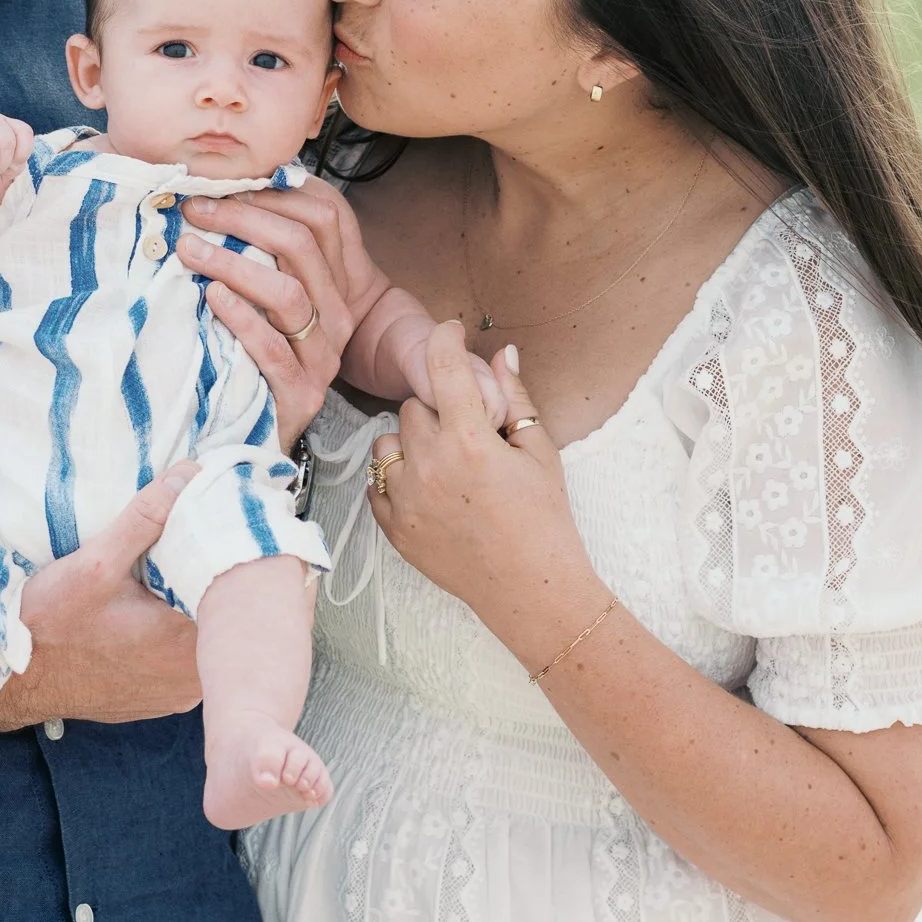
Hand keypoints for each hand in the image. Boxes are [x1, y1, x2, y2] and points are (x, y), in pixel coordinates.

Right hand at [0, 465, 202, 727]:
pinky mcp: (163, 698)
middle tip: (186, 546)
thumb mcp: (94, 563)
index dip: (223, 553)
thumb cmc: (48, 627)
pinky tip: (149, 616)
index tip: (210, 528)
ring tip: (165, 580)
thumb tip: (189, 476)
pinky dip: (175, 635)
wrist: (12, 680)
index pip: (233, 589)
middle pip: (221, 614)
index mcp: (186, 640)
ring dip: (190, 607)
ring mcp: (179, 691)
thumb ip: (146, 518)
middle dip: (205, 576)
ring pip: (204, 637)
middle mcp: (192, 675)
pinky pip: (184, 659)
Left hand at [177, 182, 377, 446]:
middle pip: (302, 247)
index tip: (215, 188)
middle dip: (244, 220)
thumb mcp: (259, 301)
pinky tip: (211, 298)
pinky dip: (241, 318)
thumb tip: (216, 196)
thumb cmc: (248, 357)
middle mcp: (335, 317)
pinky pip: (273, 348)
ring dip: (235, 265)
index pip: (319, 221)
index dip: (268, 197)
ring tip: (191, 251)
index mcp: (331, 286)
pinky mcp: (301, 395)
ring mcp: (322, 358)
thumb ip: (255, 255)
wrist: (254, 435)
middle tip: (193, 212)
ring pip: (289, 294)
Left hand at [368, 324, 597, 647]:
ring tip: (445, 465)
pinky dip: (397, 480)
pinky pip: (376, 483)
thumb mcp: (540, 453)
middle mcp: (429, 466)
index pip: (443, 368)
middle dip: (438, 410)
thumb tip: (501, 353)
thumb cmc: (544, 521)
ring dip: (410, 444)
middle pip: (412, 407)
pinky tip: (430, 491)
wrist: (531, 589)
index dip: (444, 339)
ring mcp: (406, 499)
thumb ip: (515, 398)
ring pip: (387, 442)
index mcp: (470, 442)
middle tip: (467, 434)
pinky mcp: (394, 527)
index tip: (449, 332)